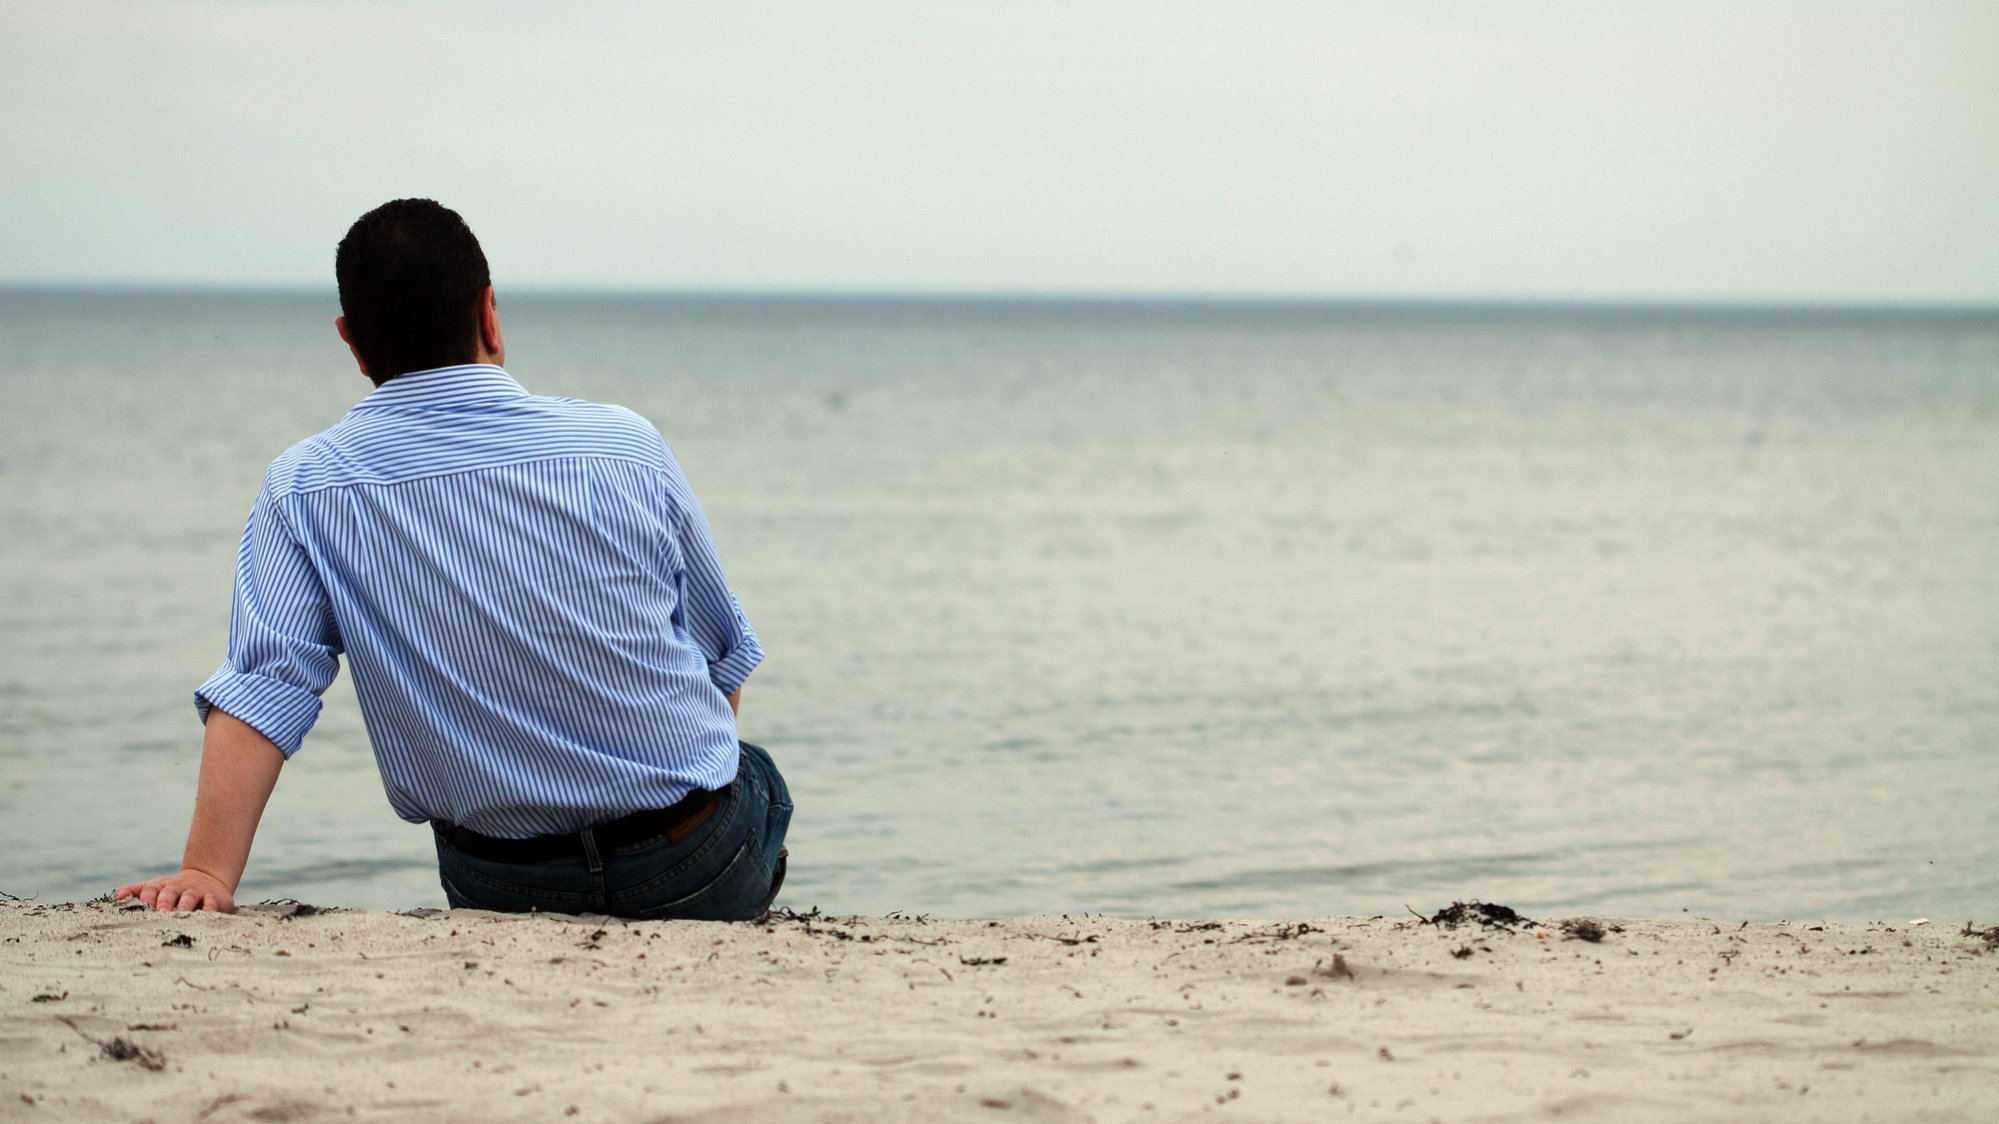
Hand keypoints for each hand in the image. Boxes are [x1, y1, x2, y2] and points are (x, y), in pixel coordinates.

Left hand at [113, 869, 235, 912]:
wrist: (207, 879)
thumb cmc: (173, 890)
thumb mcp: (155, 887)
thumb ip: (136, 891)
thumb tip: (117, 895)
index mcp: (161, 887)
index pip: (150, 890)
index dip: (146, 898)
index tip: (143, 908)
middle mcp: (179, 888)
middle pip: (169, 893)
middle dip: (165, 902)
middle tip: (161, 913)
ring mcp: (197, 892)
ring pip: (189, 898)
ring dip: (185, 905)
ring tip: (181, 913)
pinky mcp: (214, 899)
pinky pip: (212, 903)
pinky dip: (209, 907)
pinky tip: (206, 913)